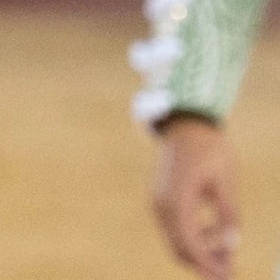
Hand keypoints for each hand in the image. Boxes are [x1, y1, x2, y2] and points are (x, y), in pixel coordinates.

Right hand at [153, 114, 238, 279]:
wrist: (184, 125)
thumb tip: (231, 243)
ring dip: (200, 252)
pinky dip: (193, 239)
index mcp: (177, 197)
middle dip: (204, 263)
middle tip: (228, 272)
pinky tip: (213, 237)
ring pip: (176, 240)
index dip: (208, 263)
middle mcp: (162, 203)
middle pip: (179, 246)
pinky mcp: (161, 200)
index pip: (189, 242)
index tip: (226, 275)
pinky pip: (174, 228)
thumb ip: (228, 212)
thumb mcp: (225, 179)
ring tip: (227, 254)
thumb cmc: (208, 147)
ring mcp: (158, 202)